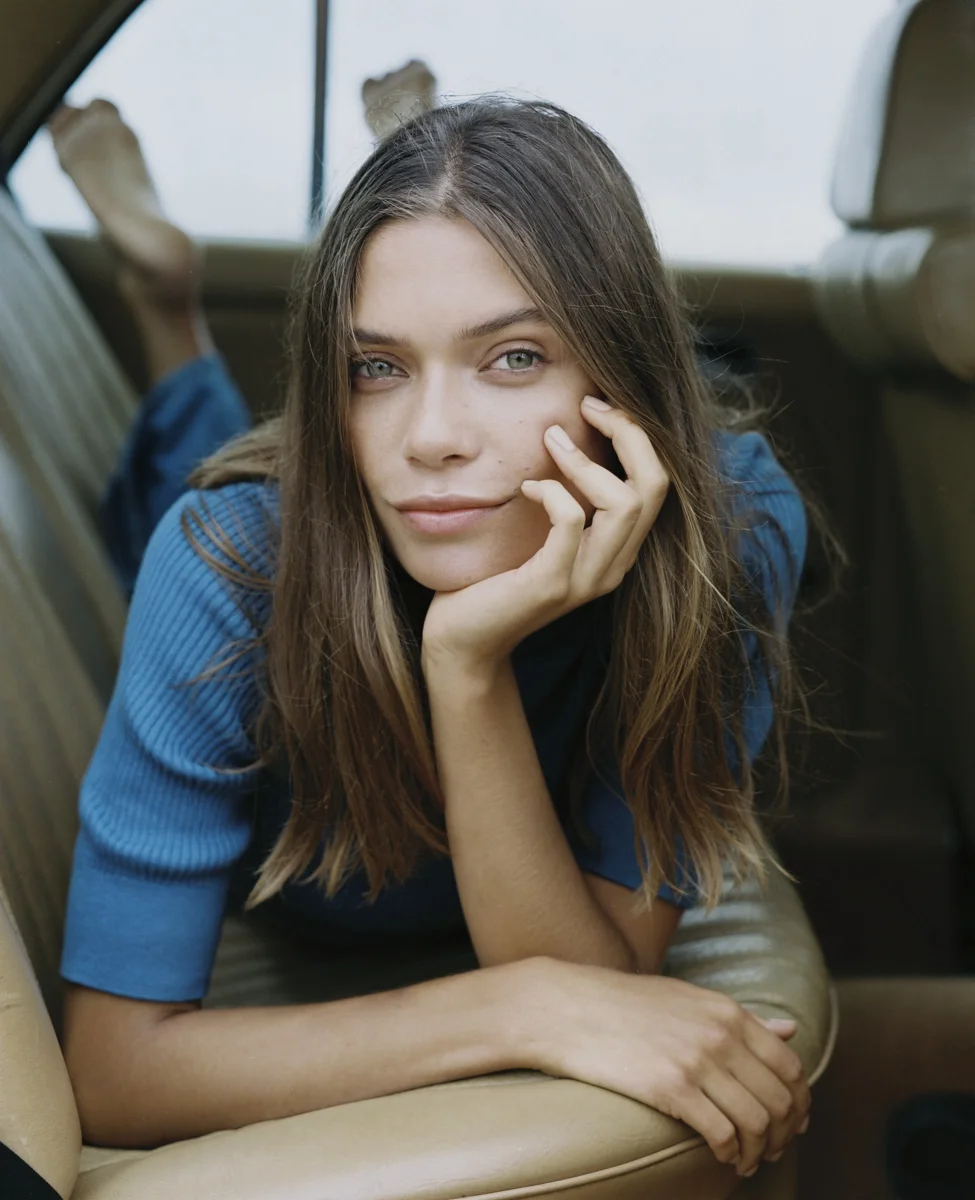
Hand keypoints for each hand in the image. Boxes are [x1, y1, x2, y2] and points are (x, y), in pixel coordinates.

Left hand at [421, 398, 668, 672]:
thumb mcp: (539, 532)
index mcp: (617, 550)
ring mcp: (587, 579)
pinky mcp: (553, 584)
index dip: (637, 436)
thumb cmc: (494, 578)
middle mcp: (614, 566)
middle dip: (628, 434)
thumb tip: (559, 431)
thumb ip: (562, 497)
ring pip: (623, 503)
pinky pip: (570, 521)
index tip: (598, 406)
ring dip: (585, 461)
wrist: (464, 640)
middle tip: (588, 405)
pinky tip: (525, 489)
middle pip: (655, 486)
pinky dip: (551, 491)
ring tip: (551, 439)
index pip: (657, 483)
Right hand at [524, 960, 810, 1176]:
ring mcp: (697, 1060)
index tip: (792, 1123)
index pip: (790, 1065)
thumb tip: (790, 1030)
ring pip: (758, 1121)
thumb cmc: (625, 1005)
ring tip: (747, 1160)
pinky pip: (723, 1132)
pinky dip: (731, 1153)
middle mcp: (720, 1033)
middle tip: (772, 1150)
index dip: (799, 1102)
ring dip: (760, 1150)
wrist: (568, 1008)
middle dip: (784, 1134)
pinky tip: (723, 1156)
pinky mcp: (671, 1087)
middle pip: (780, 1098)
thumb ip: (741, 1019)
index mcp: (727, 1011)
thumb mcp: (688, 1000)